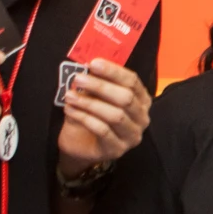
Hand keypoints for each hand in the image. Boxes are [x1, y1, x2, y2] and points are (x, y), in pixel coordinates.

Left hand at [59, 59, 150, 176]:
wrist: (81, 146)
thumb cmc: (92, 116)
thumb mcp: (95, 96)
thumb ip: (96, 84)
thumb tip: (88, 69)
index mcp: (141, 100)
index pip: (132, 81)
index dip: (113, 71)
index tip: (93, 64)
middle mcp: (142, 118)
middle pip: (126, 98)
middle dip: (100, 86)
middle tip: (79, 79)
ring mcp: (132, 136)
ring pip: (115, 115)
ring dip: (90, 103)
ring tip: (69, 96)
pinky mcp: (118, 149)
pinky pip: (102, 131)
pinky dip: (84, 118)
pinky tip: (70, 110)